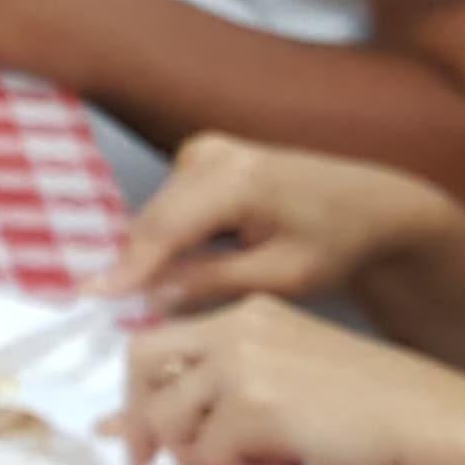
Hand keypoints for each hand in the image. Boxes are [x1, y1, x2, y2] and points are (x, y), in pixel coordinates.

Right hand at [103, 134, 464, 310]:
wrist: (372, 202)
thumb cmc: (337, 242)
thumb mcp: (282, 275)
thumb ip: (213, 281)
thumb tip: (151, 294)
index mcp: (237, 180)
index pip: (163, 229)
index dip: (126, 269)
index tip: (91, 300)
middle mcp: (213, 154)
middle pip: (154, 219)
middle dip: (137, 266)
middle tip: (115, 314)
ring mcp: (207, 150)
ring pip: (159, 214)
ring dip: (155, 254)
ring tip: (153, 298)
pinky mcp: (206, 156)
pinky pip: (173, 205)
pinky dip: (171, 238)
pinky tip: (183, 268)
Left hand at [116, 296, 464, 464]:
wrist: (434, 425)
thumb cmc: (373, 417)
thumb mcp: (289, 388)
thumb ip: (224, 397)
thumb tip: (140, 435)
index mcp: (249, 315)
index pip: (159, 342)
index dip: (136, 393)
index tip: (130, 439)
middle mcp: (237, 327)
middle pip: (142, 366)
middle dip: (138, 422)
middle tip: (145, 464)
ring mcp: (242, 362)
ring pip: (172, 421)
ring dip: (206, 460)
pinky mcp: (252, 404)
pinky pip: (210, 456)